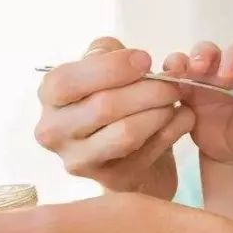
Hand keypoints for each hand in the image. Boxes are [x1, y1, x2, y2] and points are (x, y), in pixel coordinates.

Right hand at [35, 37, 194, 199]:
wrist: (128, 146)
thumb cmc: (114, 96)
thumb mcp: (105, 66)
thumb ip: (110, 52)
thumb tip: (136, 60)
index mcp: (50, 96)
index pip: (70, 80)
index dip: (113, 67)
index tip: (146, 60)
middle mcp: (54, 131)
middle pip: (104, 107)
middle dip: (148, 89)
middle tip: (174, 82)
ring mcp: (79, 161)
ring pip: (127, 133)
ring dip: (161, 111)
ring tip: (176, 100)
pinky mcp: (110, 180)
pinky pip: (149, 152)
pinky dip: (173, 130)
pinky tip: (183, 117)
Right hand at [162, 41, 232, 164]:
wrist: (228, 150)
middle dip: (231, 60)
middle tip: (225, 77)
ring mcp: (212, 74)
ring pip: (207, 52)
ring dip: (201, 56)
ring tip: (194, 69)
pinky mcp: (189, 81)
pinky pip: (179, 66)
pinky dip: (174, 67)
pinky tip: (169, 77)